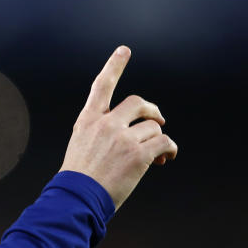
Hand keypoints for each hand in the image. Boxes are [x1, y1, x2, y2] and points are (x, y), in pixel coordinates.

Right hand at [59, 46, 177, 210]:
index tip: (124, 50)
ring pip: (153, 127)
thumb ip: (103, 132)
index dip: (114, 66)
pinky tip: (165, 159)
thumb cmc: (80, 178)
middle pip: (138, 103)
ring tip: (155, 157)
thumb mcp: (82, 145)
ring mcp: (122, 138)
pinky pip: (165, 142)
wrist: (77, 197)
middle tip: (157, 121)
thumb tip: (136, 132)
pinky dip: (170, 150)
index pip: (102, 86)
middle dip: (152, 112)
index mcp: (88, 120)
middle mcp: (106, 124)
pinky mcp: (138, 154)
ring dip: (158, 140)